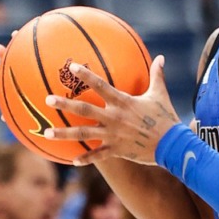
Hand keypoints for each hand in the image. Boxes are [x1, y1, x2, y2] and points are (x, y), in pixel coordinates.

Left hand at [42, 56, 179, 165]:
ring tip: (46, 133)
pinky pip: (98, 155)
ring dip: (64, 133)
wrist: (172, 144)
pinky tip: (73, 161)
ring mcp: (113, 135)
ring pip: (84, 134)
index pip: (101, 85)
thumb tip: (161, 57)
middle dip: (65, 104)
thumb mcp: (160, 94)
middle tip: (47, 99)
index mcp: (123, 102)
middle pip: (85, 110)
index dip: (87, 75)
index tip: (72, 67)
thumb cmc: (166, 117)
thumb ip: (157, 75)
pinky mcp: (117, 150)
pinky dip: (86, 159)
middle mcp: (114, 118)